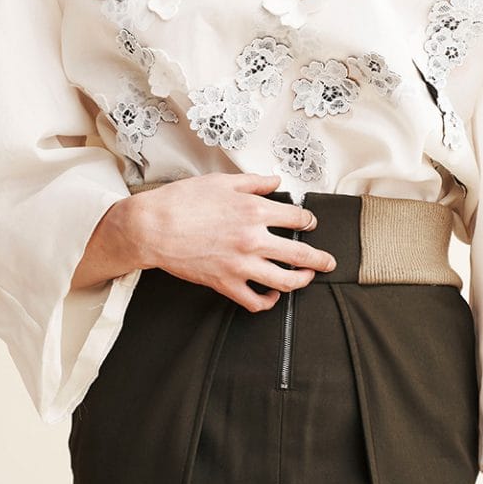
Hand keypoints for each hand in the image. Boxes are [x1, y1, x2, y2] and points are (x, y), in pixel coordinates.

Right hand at [134, 171, 336, 310]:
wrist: (152, 227)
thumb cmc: (182, 201)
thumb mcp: (221, 181)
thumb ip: (254, 182)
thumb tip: (276, 181)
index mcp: (255, 210)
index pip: (298, 218)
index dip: (309, 220)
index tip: (311, 222)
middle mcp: (253, 239)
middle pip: (301, 254)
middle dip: (321, 260)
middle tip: (329, 262)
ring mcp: (241, 265)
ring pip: (285, 281)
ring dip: (302, 281)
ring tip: (307, 279)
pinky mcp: (225, 283)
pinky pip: (255, 301)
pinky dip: (268, 302)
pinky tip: (272, 296)